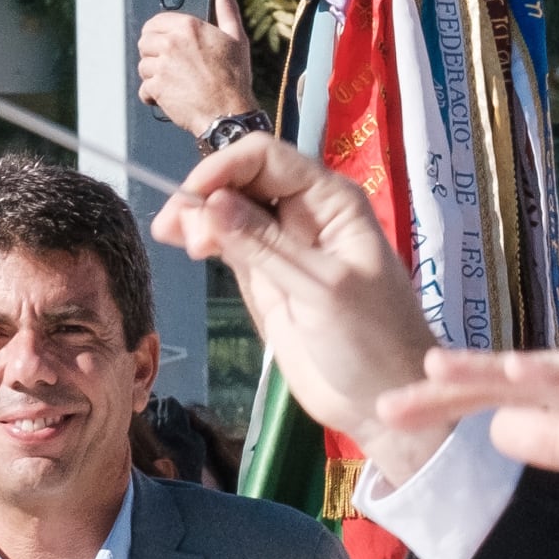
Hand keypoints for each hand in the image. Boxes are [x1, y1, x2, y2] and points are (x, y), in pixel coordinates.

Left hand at [134, 0, 258, 136]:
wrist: (229, 114)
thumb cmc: (235, 77)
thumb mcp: (236, 37)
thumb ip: (226, 7)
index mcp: (188, 26)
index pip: (155, 22)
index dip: (158, 33)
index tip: (164, 43)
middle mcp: (172, 43)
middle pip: (145, 42)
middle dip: (154, 54)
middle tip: (170, 65)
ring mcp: (162, 66)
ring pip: (143, 66)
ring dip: (154, 75)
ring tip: (173, 82)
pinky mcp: (157, 88)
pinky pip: (144, 88)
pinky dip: (153, 95)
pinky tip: (168, 97)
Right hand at [146, 126, 442, 485]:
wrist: (381, 401)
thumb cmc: (371, 340)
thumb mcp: (320, 288)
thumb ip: (265, 246)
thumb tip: (212, 203)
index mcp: (330, 201)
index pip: (267, 157)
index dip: (223, 168)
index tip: (189, 198)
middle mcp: (305, 213)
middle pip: (242, 179)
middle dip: (206, 195)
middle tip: (177, 233)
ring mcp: (283, 246)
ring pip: (230, 211)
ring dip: (199, 218)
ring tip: (179, 242)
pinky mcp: (267, 279)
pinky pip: (230, 245)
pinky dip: (205, 240)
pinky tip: (185, 244)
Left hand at [373, 343, 558, 539]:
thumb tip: (495, 435)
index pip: (509, 394)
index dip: (450, 402)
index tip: (394, 415)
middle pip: (513, 377)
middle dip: (448, 390)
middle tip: (385, 403)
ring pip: (550, 373)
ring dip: (490, 372)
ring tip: (435, 374)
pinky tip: (520, 375)